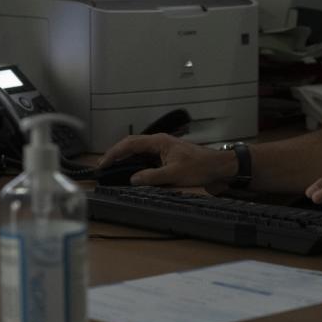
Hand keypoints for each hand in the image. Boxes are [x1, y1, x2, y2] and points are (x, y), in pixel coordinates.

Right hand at [97, 133, 235, 191]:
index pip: (130, 144)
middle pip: (131, 146)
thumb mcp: (174, 174)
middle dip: (116, 155)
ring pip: (138, 153)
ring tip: (112, 171)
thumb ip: (152, 177)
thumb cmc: (200, 167)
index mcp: (158, 142)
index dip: (114, 153)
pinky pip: (146, 160)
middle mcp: (158, 143)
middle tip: (102, 168)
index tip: (102, 164)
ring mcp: (163, 150)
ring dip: (125, 161)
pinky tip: (132, 175)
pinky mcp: (167, 159)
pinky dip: (136, 166)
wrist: (219, 168)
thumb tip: (133, 179)